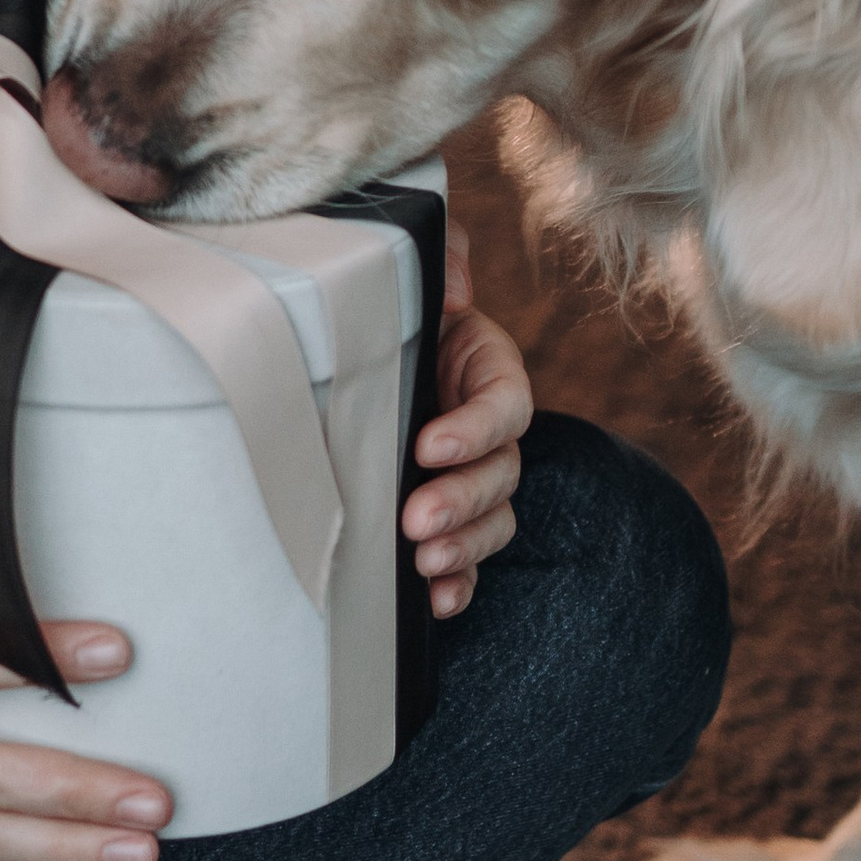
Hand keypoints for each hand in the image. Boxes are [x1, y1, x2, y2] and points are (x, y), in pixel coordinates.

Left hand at [403, 213, 532, 618]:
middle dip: (462, 498)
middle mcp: (488, 426)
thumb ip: (441, 260)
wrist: (357, 348)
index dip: (474, 428)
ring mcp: (474, 474)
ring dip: (464, 544)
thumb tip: (458, 294)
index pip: (503, 404)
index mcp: (486, 367)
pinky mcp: (452, 512)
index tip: (428, 444)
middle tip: (414, 518)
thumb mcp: (410, 270)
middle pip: (501, 471)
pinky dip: (460, 579)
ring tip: (423, 560)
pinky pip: (471, 554)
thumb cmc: (388, 308)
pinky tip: (438, 600)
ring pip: (495, 517)